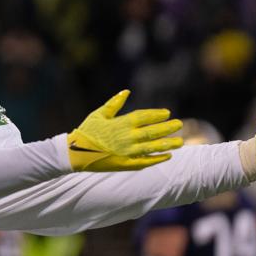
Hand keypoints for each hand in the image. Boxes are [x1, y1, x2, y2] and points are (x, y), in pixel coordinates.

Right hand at [67, 90, 182, 171]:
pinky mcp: (126, 164)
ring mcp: (128, 152)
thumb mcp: (99, 114)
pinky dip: (157, 158)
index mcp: (121, 123)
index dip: (157, 114)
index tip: (167, 113)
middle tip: (179, 124)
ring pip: (153, 147)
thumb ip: (114, 103)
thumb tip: (126, 92)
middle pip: (153, 131)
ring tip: (180, 142)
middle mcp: (128, 137)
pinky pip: (146, 161)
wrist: (75, 153)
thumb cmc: (86, 131)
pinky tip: (167, 156)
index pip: (145, 116)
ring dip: (168, 144)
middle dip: (168, 128)